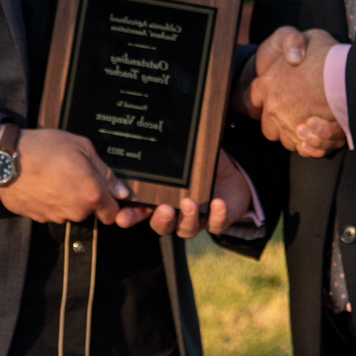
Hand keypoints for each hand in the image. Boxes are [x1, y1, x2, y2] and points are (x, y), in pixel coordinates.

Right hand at [0, 129, 130, 224]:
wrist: (6, 159)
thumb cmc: (45, 148)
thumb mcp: (82, 147)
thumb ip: (106, 173)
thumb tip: (122, 192)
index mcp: (91, 194)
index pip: (112, 214)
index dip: (111, 203)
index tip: (105, 193)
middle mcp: (75, 211)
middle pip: (88, 210)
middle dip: (85, 195)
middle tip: (72, 172)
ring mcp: (55, 216)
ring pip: (68, 210)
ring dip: (66, 197)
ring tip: (53, 174)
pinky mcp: (37, 217)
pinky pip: (50, 210)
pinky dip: (48, 199)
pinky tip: (41, 182)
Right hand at [129, 151, 255, 237]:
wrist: (233, 175)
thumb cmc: (203, 163)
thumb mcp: (187, 154)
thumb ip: (174, 148)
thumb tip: (161, 126)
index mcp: (162, 197)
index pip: (141, 210)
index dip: (130, 215)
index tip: (122, 216)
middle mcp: (176, 213)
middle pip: (161, 225)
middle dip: (161, 219)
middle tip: (164, 208)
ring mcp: (196, 218)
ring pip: (186, 229)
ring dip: (187, 218)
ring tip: (190, 202)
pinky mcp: (218, 220)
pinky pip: (216, 224)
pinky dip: (217, 215)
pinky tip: (218, 203)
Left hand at [253, 28, 345, 157]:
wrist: (349, 75)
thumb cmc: (329, 54)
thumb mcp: (310, 37)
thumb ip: (294, 43)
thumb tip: (293, 57)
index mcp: (268, 82)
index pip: (254, 96)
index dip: (264, 98)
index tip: (275, 99)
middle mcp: (273, 106)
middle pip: (269, 124)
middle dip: (281, 122)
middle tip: (299, 116)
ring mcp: (287, 123)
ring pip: (288, 138)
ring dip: (300, 135)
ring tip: (315, 125)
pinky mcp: (304, 138)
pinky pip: (304, 148)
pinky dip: (313, 145)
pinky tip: (322, 135)